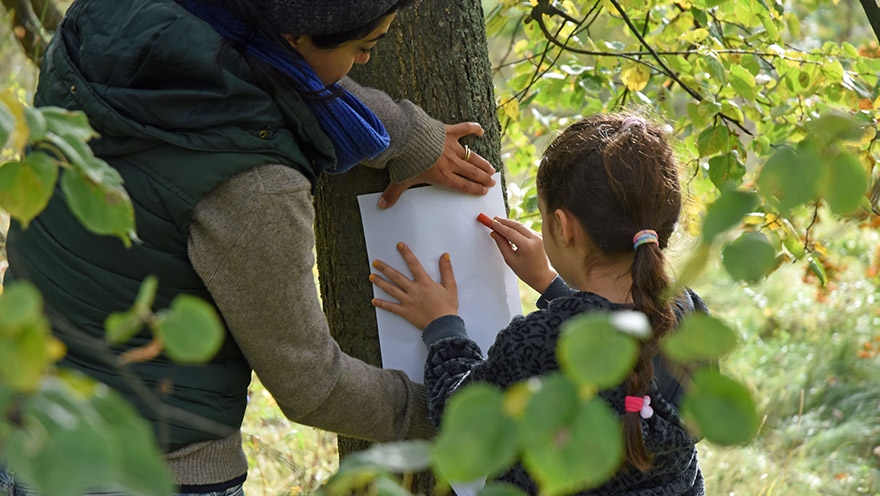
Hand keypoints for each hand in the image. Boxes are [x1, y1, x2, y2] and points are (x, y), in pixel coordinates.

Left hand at [370, 242, 458, 329]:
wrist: (443, 325)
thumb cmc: (447, 307)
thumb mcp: (450, 287)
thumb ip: (447, 270)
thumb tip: (445, 256)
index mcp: (424, 283)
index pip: (414, 265)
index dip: (407, 254)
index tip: (399, 246)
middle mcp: (413, 290)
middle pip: (396, 277)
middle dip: (385, 268)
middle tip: (375, 262)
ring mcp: (407, 301)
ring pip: (391, 290)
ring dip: (380, 282)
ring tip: (371, 276)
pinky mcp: (405, 312)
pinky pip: (391, 307)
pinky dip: (382, 304)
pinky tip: (374, 300)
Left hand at [378, 122, 496, 207]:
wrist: (407, 137)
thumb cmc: (405, 160)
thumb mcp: (399, 179)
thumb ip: (393, 194)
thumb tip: (382, 206)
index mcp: (442, 176)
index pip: (462, 185)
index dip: (474, 188)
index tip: (484, 190)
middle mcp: (451, 163)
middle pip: (471, 173)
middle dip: (483, 178)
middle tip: (492, 181)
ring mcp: (452, 147)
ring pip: (472, 156)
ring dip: (482, 162)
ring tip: (491, 167)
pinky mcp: (449, 131)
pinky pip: (464, 129)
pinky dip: (473, 128)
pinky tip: (481, 130)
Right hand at [487, 217, 556, 292]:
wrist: (543, 276)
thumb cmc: (528, 272)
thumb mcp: (510, 260)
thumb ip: (502, 244)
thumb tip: (495, 233)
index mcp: (528, 246)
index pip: (510, 232)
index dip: (498, 226)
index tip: (490, 222)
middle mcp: (535, 238)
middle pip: (516, 225)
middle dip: (504, 221)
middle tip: (493, 220)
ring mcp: (539, 236)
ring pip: (522, 226)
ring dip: (510, 223)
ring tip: (499, 223)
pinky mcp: (540, 236)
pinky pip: (526, 229)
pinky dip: (517, 227)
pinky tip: (510, 228)